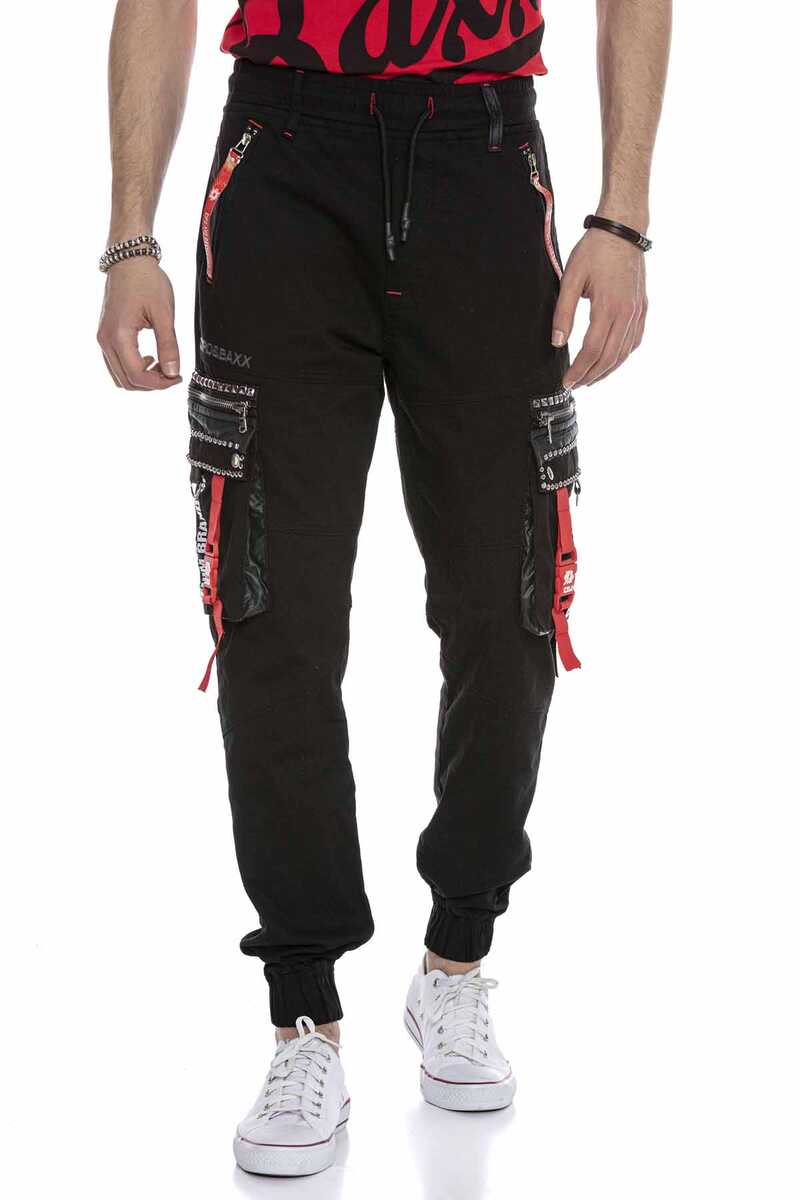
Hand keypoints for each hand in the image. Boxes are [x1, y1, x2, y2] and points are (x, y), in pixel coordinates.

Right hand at [97, 258, 180, 389]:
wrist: (128, 260)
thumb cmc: (146, 281)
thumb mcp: (164, 313)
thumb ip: (168, 345)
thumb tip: (173, 372)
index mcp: (119, 335)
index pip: (137, 376)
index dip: (159, 383)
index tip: (177, 377)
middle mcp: (105, 340)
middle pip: (126, 381)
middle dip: (151, 384)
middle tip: (173, 373)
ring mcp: (103, 338)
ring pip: (119, 376)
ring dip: (142, 378)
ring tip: (162, 365)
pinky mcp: (105, 335)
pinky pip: (116, 364)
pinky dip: (133, 369)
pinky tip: (150, 358)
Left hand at [552, 230, 647, 389]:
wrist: (623, 229)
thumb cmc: (595, 250)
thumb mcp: (571, 279)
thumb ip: (563, 313)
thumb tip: (557, 342)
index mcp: (608, 308)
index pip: (592, 351)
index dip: (578, 371)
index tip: (567, 381)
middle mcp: (627, 314)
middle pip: (609, 358)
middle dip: (591, 376)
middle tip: (575, 385)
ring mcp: (637, 311)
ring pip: (624, 353)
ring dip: (607, 370)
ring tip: (591, 379)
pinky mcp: (642, 307)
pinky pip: (635, 340)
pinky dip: (622, 356)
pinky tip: (612, 360)